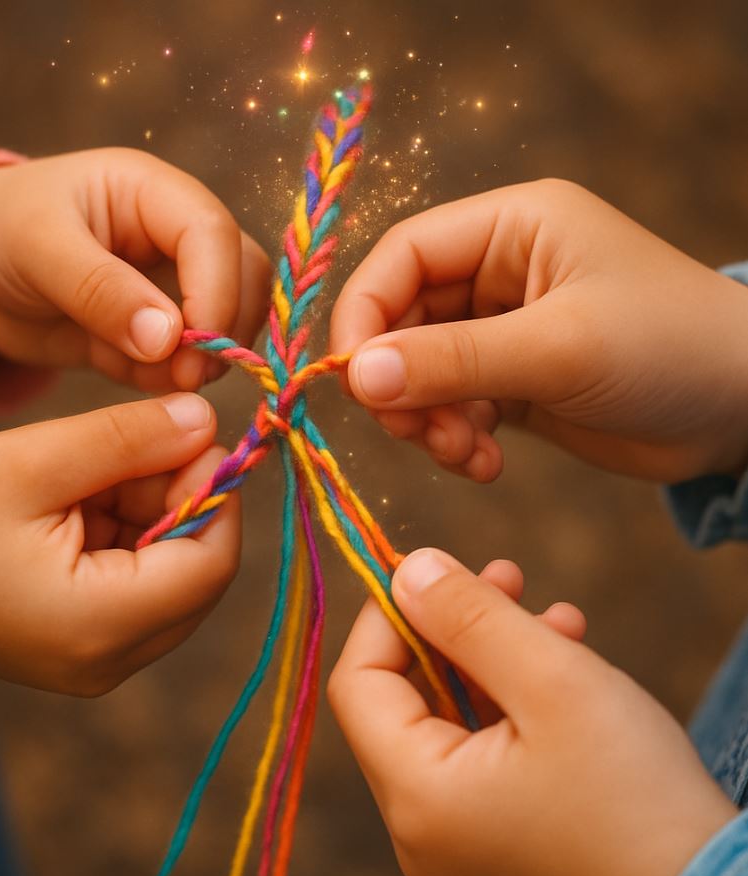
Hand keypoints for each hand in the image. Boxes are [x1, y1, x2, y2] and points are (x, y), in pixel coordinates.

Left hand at [0, 150, 272, 391]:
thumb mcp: (36, 248)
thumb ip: (101, 290)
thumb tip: (170, 339)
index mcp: (153, 193)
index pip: (213, 234)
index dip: (219, 290)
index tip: (199, 345)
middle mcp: (176, 237)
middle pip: (244, 275)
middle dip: (227, 327)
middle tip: (191, 374)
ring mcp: (172, 287)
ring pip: (231, 320)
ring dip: (210, 358)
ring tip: (170, 381)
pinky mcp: (158, 334)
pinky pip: (189, 361)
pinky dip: (176, 379)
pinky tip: (144, 382)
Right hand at [0, 394, 238, 695]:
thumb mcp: (33, 462)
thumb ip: (129, 438)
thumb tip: (208, 420)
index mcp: (101, 626)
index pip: (215, 564)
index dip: (218, 494)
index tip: (189, 436)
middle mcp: (113, 660)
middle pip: (200, 572)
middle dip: (183, 499)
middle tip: (139, 443)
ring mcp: (100, 661)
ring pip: (174, 574)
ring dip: (154, 512)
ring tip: (93, 472)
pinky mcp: (86, 647)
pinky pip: (141, 586)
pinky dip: (129, 533)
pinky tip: (84, 500)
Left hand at [329, 548, 736, 875]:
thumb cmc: (636, 797)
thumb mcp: (551, 680)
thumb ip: (469, 616)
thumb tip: (408, 568)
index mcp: (417, 796)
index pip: (359, 683)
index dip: (388, 617)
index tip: (436, 572)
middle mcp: (420, 828)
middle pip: (406, 698)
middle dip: (454, 628)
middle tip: (506, 576)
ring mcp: (457, 840)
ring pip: (451, 718)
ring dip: (493, 656)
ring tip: (554, 617)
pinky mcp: (495, 839)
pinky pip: (481, 752)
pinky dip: (512, 701)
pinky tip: (562, 661)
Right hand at [330, 179, 747, 482]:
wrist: (745, 409)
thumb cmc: (668, 349)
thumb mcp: (557, 348)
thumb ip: (453, 360)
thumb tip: (355, 376)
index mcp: (510, 228)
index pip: (402, 256)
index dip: (363, 313)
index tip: (349, 380)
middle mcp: (498, 271)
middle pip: (402, 320)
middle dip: (401, 382)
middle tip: (417, 434)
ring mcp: (502, 329)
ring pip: (421, 370)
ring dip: (427, 420)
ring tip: (463, 453)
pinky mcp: (511, 380)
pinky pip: (452, 406)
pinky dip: (455, 440)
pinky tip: (486, 465)